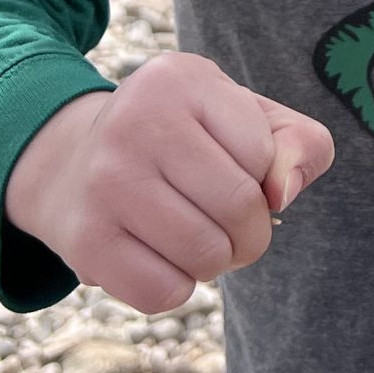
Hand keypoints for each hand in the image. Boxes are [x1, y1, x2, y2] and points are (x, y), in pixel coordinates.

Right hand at [2, 52, 336, 313]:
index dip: (262, 178)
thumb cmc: (185, 141)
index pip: (262, 154)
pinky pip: (163, 293)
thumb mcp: (245, 117)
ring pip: (206, 256)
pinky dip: (178, 288)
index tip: (233, 171)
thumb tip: (282, 193)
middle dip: (251, 232)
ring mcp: (104, 182)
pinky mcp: (84, 240)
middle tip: (230, 226)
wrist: (73, 164)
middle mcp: (134, 121)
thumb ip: (301, 143)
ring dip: (216, 263)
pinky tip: (160, 258)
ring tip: (196, 238)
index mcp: (178, 79)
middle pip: (240, 208)